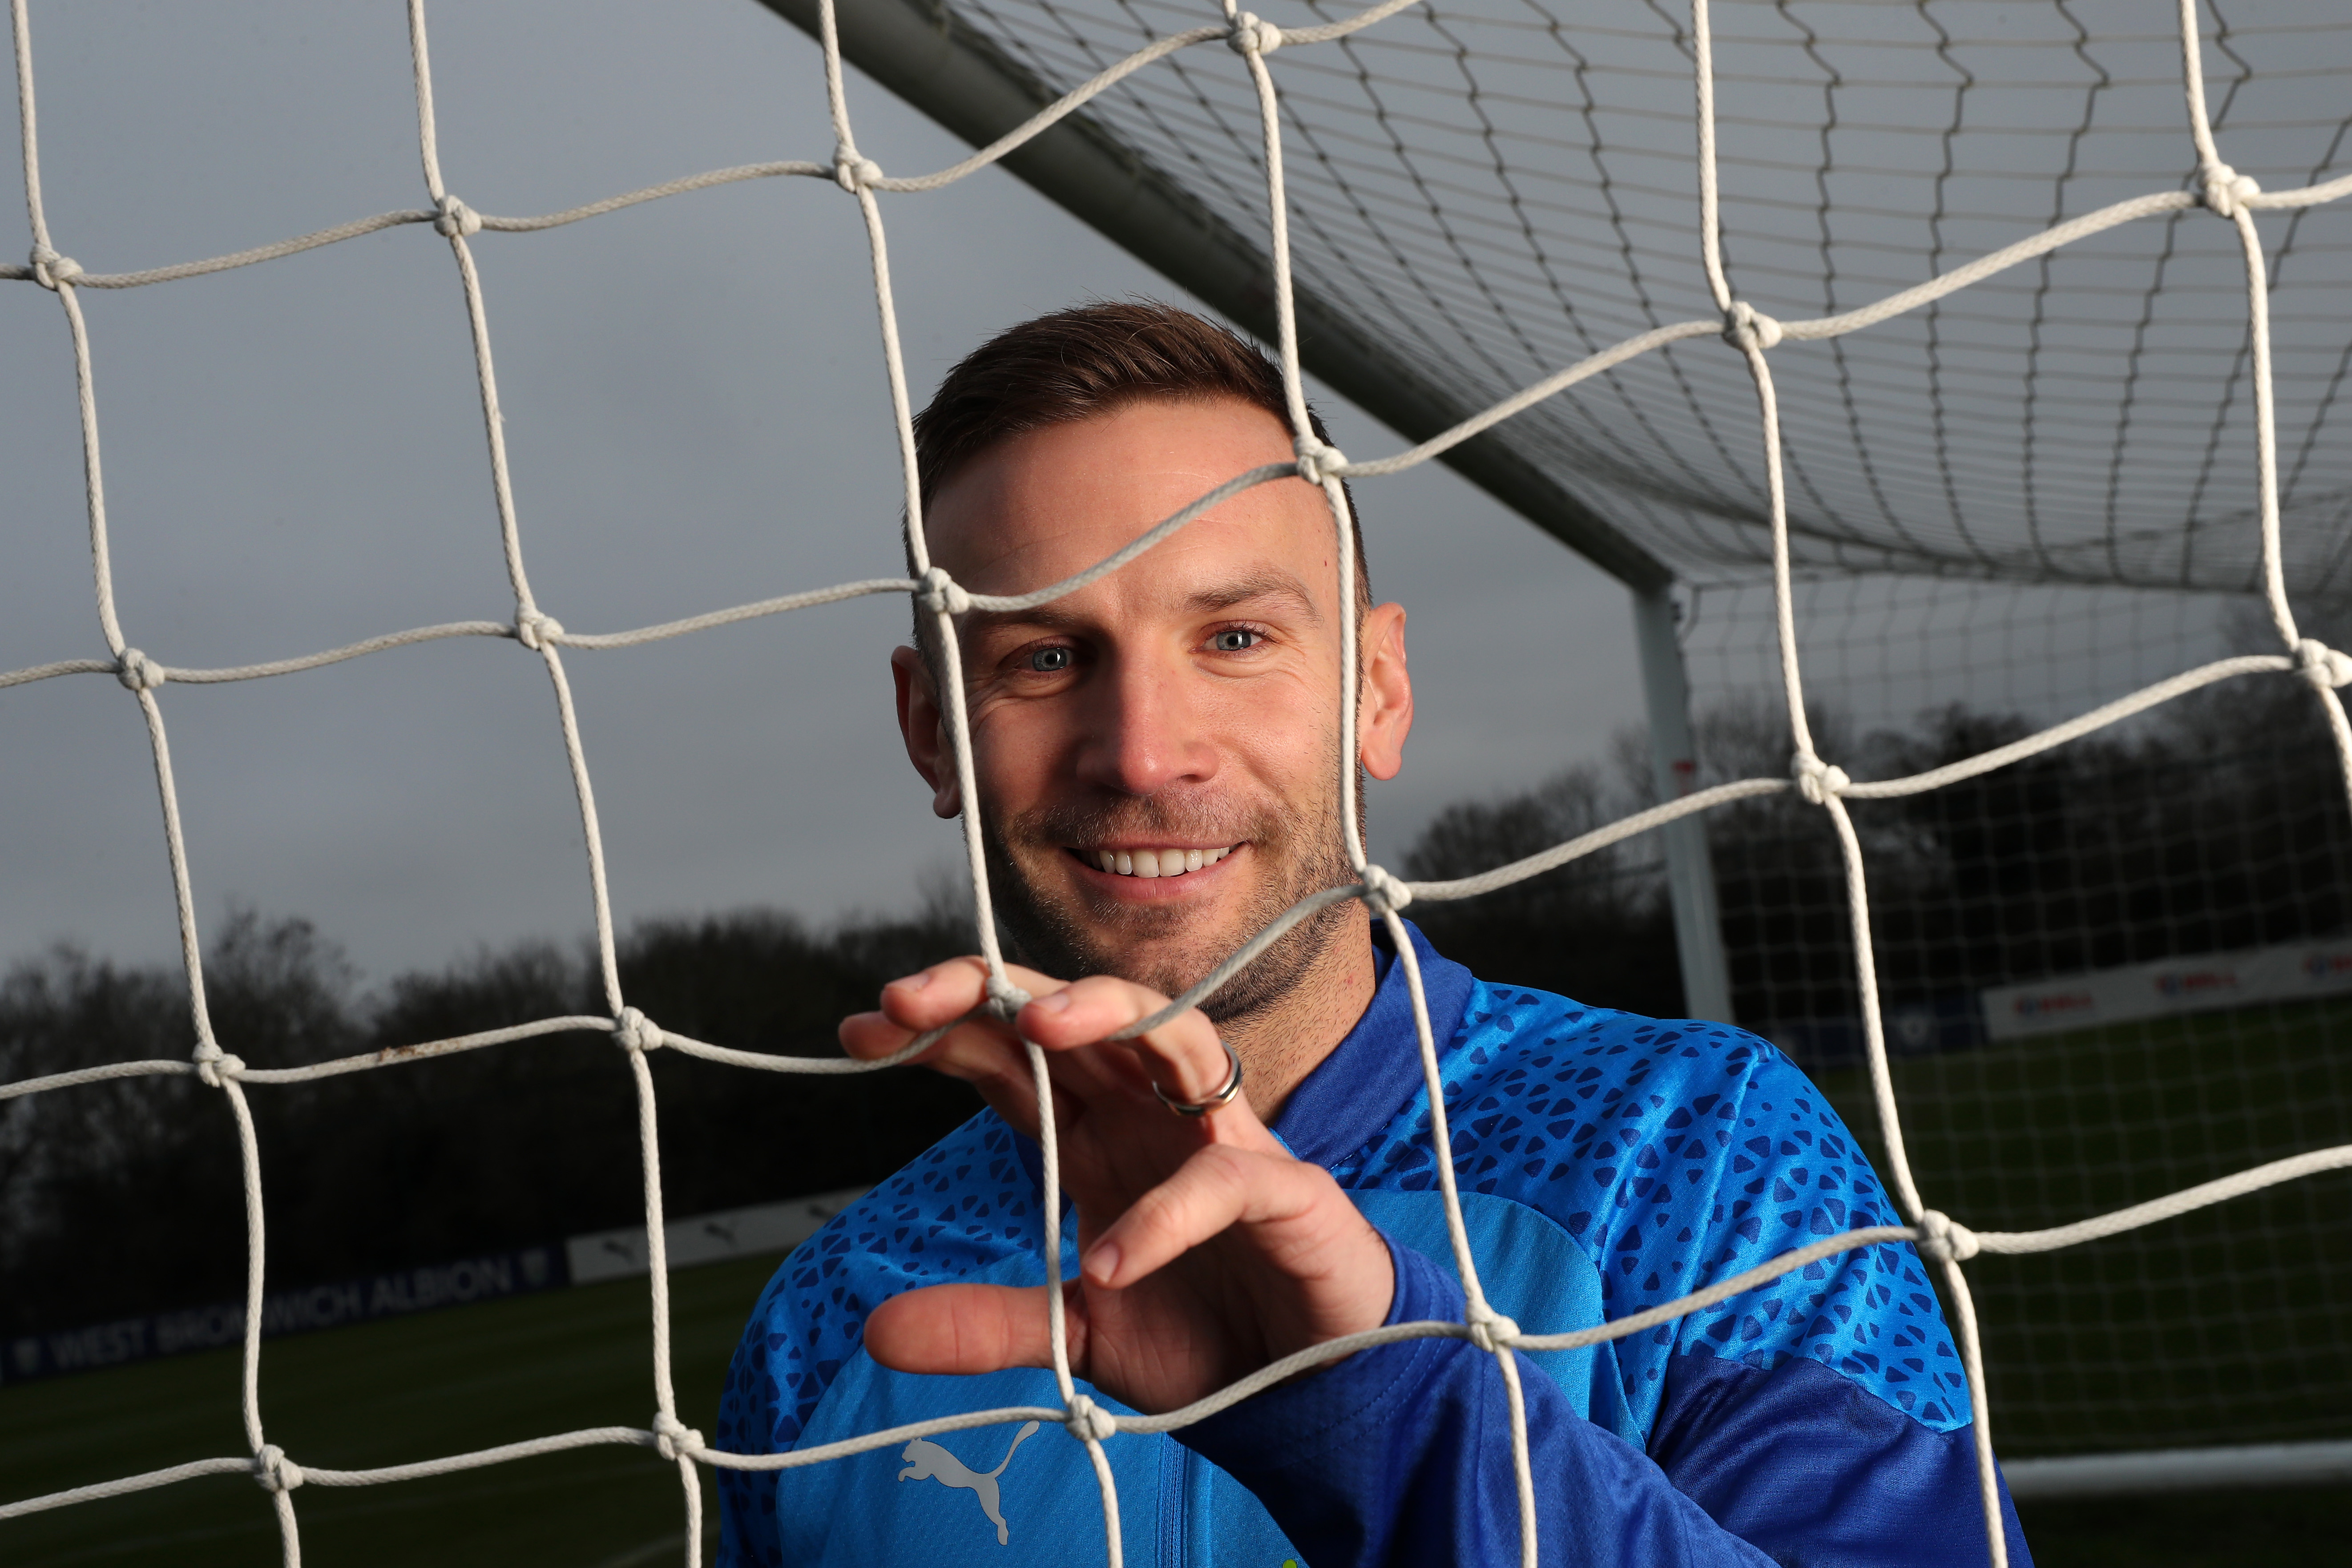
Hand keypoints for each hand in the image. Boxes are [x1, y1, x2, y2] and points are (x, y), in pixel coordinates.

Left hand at [839, 958, 1393, 1414]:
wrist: (1312, 1388)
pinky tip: (1116, 1262)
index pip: (1012, 1053)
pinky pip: (1223, 1177)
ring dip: (1107, 1014)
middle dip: (994, 990)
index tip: (860, 1029)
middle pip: (1077, 1013)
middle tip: (908, 998)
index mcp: (1099, 1131)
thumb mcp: (1077, 1334)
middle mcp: (1155, 1114)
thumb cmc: (1205, 1334)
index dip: (941, 1029)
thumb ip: (988, 1323)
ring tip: (1037, 1030)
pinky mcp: (1286, 1190)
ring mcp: (1225, 1140)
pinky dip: (1168, 1214)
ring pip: (1173, 1032)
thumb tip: (874, 1330)